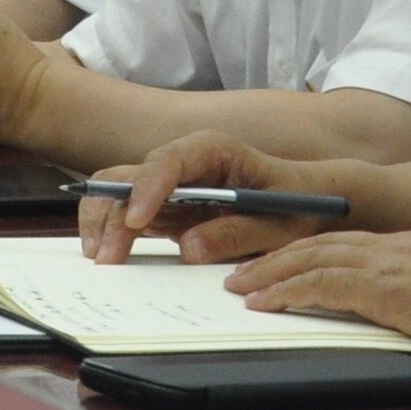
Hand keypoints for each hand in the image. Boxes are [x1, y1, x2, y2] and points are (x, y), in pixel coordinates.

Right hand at [74, 130, 343, 264]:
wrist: (309, 204)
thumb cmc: (299, 205)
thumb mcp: (279, 224)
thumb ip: (236, 234)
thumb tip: (188, 249)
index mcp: (211, 151)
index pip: (167, 161)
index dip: (147, 190)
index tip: (137, 222)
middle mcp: (182, 162)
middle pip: (130, 176)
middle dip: (113, 213)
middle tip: (107, 256)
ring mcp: (170, 185)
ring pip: (117, 191)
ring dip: (104, 222)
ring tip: (101, 258)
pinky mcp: (165, 207)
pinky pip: (127, 212)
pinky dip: (112, 231)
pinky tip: (108, 254)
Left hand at [223, 227, 410, 358]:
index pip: (346, 243)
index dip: (308, 252)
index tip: (282, 263)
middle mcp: (394, 246)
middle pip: (317, 244)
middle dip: (275, 258)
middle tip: (242, 273)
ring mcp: (388, 264)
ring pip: (310, 261)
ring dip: (269, 275)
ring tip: (239, 289)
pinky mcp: (385, 288)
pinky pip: (321, 286)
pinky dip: (287, 293)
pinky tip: (265, 304)